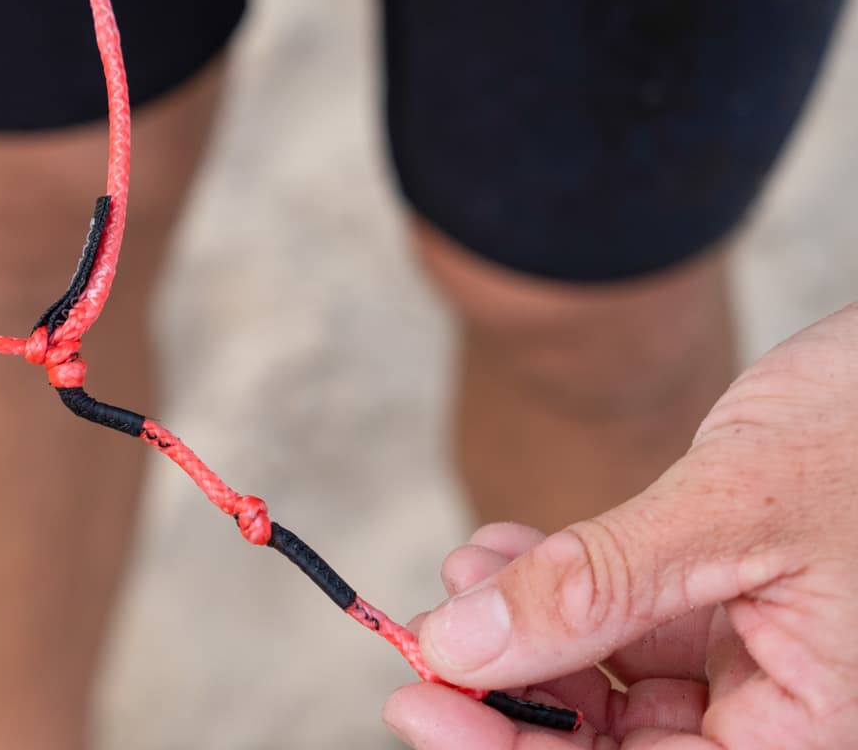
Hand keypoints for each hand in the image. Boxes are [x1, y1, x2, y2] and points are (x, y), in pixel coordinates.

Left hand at [384, 305, 857, 748]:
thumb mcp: (724, 512)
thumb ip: (594, 587)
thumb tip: (459, 646)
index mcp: (817, 726)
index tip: (421, 703)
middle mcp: (788, 706)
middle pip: (623, 748)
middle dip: (514, 693)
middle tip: (424, 638)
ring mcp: (762, 655)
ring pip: (616, 684)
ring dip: (527, 633)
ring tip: (464, 570)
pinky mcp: (736, 601)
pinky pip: (632, 619)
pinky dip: (562, 585)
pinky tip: (505, 548)